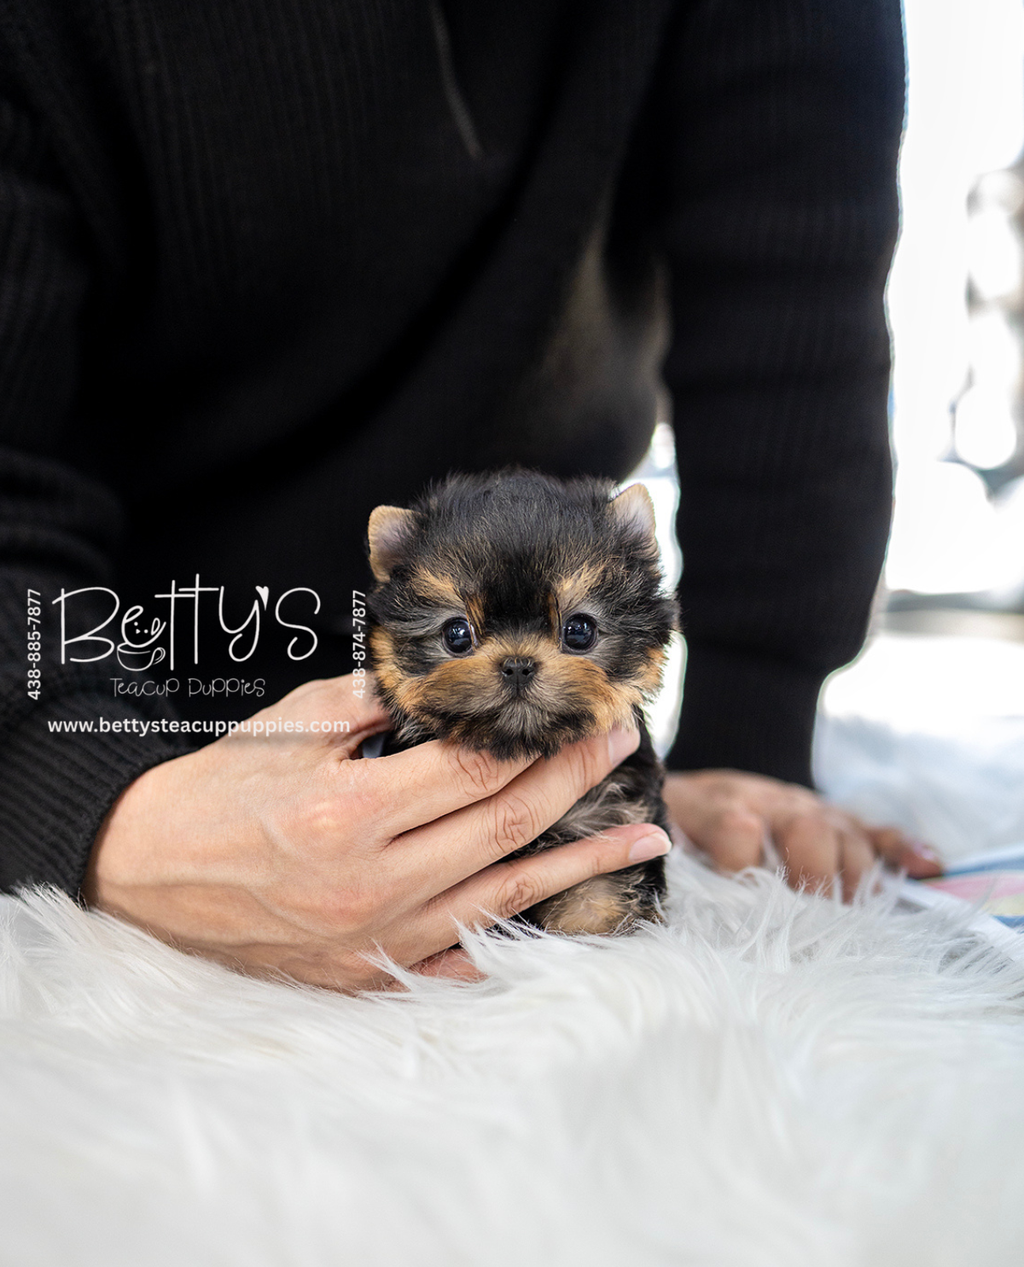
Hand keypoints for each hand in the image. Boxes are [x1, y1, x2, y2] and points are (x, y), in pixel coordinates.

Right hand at [84, 675, 669, 989]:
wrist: (148, 870)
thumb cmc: (219, 787)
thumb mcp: (292, 724)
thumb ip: (376, 703)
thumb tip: (452, 691)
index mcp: (350, 810)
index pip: (478, 771)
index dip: (546, 742)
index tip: (591, 717)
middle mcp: (372, 881)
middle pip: (505, 826)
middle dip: (577, 782)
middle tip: (623, 749)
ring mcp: (373, 936)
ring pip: (503, 895)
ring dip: (581, 864)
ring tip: (644, 838)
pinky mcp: (365, 972)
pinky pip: (463, 957)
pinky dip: (520, 932)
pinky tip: (569, 914)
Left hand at [662, 769, 941, 899]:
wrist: (684, 789)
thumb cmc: (672, 825)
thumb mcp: (659, 837)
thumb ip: (667, 863)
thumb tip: (674, 900)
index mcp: (720, 806)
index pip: (740, 830)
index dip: (745, 868)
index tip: (746, 912)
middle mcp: (769, 801)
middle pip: (806, 828)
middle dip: (815, 876)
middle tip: (815, 921)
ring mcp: (805, 807)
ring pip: (844, 831)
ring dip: (854, 875)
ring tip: (854, 915)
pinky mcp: (830, 817)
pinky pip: (872, 828)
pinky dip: (902, 847)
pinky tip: (928, 866)